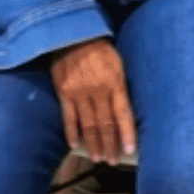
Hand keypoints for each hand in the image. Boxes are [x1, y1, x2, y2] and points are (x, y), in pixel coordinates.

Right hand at [50, 38, 136, 163]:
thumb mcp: (117, 63)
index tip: (129, 150)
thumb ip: (120, 86)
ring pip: (88, 125)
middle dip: (110, 145)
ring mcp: (79, 93)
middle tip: (112, 160)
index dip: (127, 134)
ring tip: (97, 157)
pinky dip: (72, 133)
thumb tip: (123, 108)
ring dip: (93, 144)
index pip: (123, 115)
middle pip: (105, 125)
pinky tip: (75, 145)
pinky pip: (69, 118)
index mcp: (114, 83)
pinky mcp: (64, 93)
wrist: (73, 34)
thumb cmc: (99, 47)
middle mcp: (98, 91)